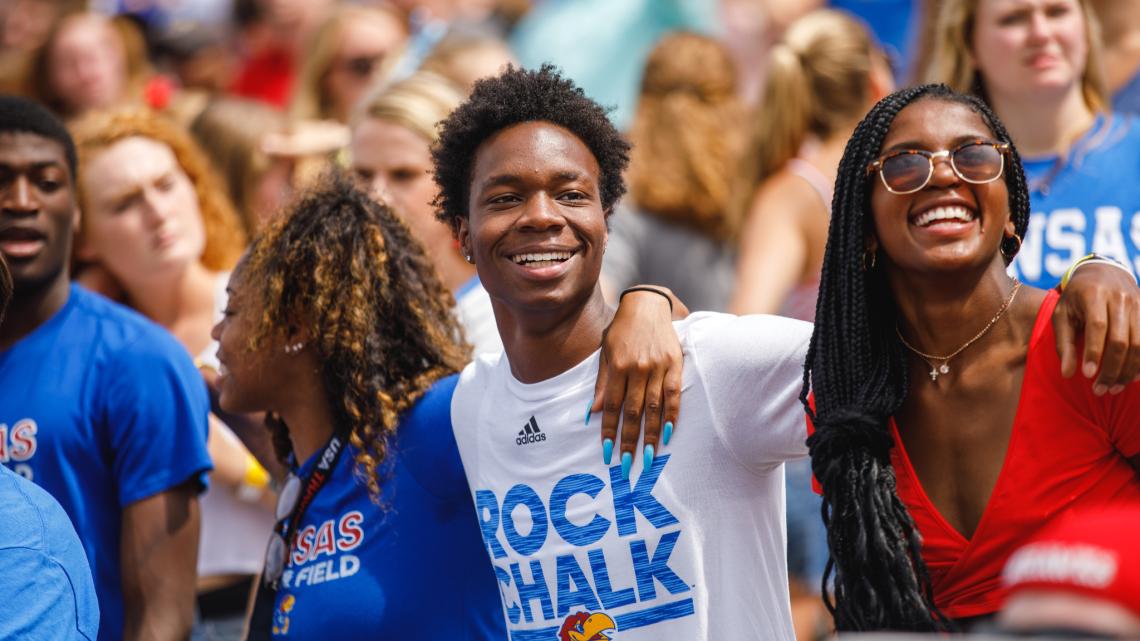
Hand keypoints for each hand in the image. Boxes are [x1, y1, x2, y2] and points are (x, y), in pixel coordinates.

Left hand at [592, 288, 683, 478]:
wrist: (648, 304)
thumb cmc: (622, 330)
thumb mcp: (605, 351)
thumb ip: (602, 382)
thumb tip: (592, 412)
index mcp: (618, 366)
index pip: (612, 405)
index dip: (609, 429)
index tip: (607, 451)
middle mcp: (638, 368)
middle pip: (633, 411)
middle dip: (629, 439)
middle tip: (626, 462)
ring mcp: (658, 366)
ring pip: (654, 407)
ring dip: (651, 434)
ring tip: (649, 456)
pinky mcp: (675, 364)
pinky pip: (674, 394)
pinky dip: (672, 414)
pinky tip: (669, 433)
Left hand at [1053, 262, 1139, 392]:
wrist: (1102, 273)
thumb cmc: (1076, 298)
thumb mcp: (1061, 315)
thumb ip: (1063, 343)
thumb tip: (1067, 374)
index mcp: (1093, 294)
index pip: (1097, 326)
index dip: (1093, 352)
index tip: (1087, 375)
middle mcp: (1120, 297)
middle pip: (1120, 339)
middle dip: (1111, 369)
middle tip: (1100, 390)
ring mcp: (1138, 303)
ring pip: (1139, 343)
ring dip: (1128, 370)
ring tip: (1114, 388)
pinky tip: (1132, 378)